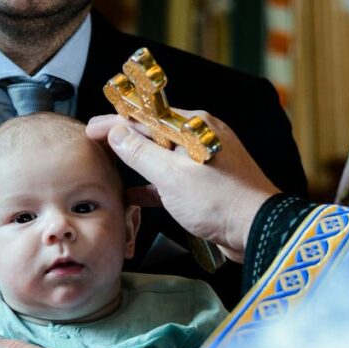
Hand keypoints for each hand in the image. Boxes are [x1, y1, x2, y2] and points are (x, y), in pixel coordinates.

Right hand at [86, 111, 279, 262]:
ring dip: (136, 162)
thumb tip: (116, 134)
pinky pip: (172, 178)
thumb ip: (139, 153)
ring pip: (162, 157)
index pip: (145, 117)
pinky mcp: (206, 184)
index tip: (92, 128)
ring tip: (111, 165)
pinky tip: (134, 194)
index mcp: (194, 127)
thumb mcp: (170, 176)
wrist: (256, 230)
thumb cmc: (220, 201)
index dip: (115, 122)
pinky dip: (152, 185)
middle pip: (153, 134)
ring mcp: (204, 161)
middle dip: (123, 139)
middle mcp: (200, 138)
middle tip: (96, 142)